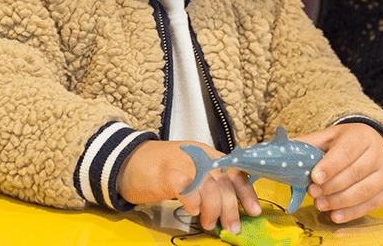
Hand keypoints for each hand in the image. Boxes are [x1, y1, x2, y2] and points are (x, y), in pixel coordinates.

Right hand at [117, 140, 260, 233]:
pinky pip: (187, 189)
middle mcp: (199, 156)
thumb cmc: (160, 167)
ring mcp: (183, 163)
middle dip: (232, 208)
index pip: (235, 171)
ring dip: (213, 210)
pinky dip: (193, 203)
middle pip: (224, 182)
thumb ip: (210, 181)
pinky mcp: (166, 173)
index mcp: (208, 154)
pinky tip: (193, 212)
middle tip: (232, 227)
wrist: (127, 159)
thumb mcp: (191, 167)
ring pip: (210, 187)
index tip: (254, 211)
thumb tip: (231, 207)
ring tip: (210, 224)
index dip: (247, 192)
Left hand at [295, 123, 382, 223]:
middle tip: (312, 193)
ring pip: (364, 191)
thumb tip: (281, 150)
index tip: (315, 177)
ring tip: (320, 205)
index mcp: (361, 136)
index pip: (346, 151)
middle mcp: (379, 152)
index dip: (330, 166)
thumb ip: (308, 144)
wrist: (374, 144)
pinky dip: (353, 212)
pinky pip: (372, 204)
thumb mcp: (329, 136)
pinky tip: (336, 215)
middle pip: (355, 173)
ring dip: (340, 201)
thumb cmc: (347, 141)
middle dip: (332, 186)